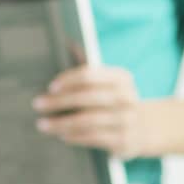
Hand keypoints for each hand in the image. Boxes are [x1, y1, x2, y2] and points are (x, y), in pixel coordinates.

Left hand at [32, 65, 147, 159]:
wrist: (145, 128)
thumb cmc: (115, 100)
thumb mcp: (109, 82)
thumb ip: (90, 67)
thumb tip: (68, 43)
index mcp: (121, 78)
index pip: (89, 75)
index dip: (67, 80)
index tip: (50, 87)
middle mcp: (126, 97)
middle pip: (86, 97)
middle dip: (58, 101)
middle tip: (38, 104)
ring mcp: (126, 120)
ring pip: (87, 120)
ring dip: (61, 123)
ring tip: (43, 124)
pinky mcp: (123, 140)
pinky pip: (93, 138)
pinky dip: (75, 136)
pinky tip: (62, 135)